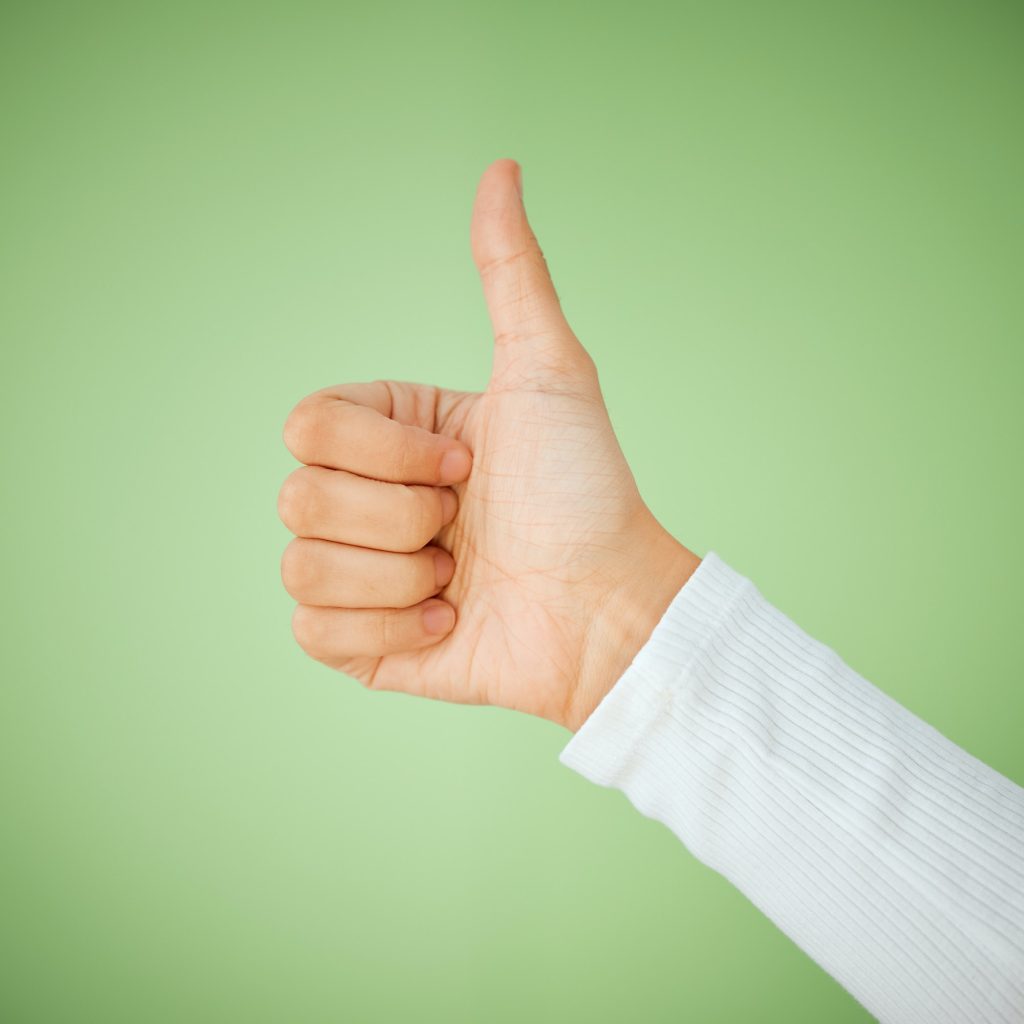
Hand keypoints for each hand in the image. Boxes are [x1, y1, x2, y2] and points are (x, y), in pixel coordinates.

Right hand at [278, 159, 699, 730]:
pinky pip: (312, 633)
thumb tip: (501, 168)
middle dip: (402, 518)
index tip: (467, 466)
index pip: (309, 425)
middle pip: (297, 497)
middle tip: (467, 526)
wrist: (607, 606)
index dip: (388, 453)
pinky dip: (387, 631)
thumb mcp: (550, 371)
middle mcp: (365, 498)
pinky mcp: (361, 643)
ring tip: (460, 577)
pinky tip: (446, 621)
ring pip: (300, 566)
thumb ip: (511, 272)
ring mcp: (359, 573)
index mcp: (389, 436)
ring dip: (397, 576)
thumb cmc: (585, 489)